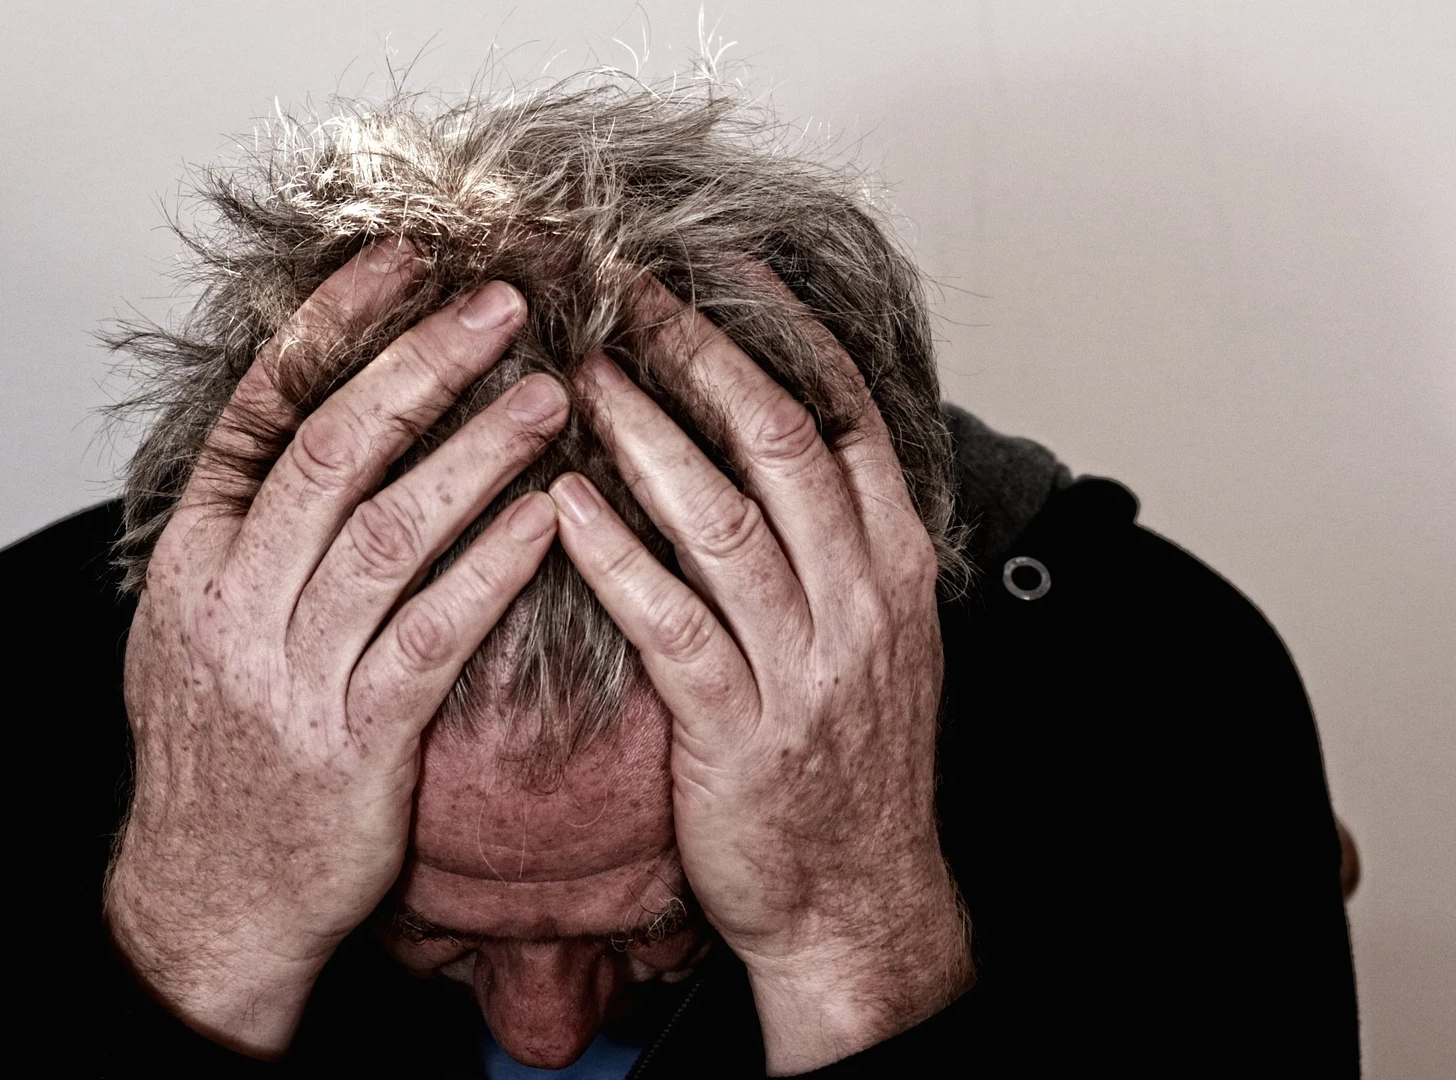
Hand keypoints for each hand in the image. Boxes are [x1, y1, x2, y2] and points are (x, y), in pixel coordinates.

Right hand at [104, 241, 566, 1055]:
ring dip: (478, 451)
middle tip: (503, 303)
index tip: (399, 259)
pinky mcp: (358, 738)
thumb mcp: (190, 631)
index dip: (331, 325)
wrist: (210, 897)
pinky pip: (436, 633)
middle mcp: (234, 600)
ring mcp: (292, 669)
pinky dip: (496, 566)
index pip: (259, 411)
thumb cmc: (221, 757)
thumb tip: (298, 427)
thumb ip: (243, 534)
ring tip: (552, 394)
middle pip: (333, 450)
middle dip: (421, 364)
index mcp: (194, 559)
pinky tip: (553, 515)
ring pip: (391, 530)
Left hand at [549, 280, 972, 1073]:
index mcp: (894, 564)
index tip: (719, 265)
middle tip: (626, 288)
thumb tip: (778, 436)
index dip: (781, 331)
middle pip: (781, 442)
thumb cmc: (844, 759)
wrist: (856, 897)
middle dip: (702, 353)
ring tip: (577, 370)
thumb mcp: (874, 636)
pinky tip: (561, 501)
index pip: (847, 415)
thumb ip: (837, 538)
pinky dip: (615, 555)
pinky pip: (671, 622)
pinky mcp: (737, 728)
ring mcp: (803, 664)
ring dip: (646, 433)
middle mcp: (859, 599)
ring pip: (724, 518)